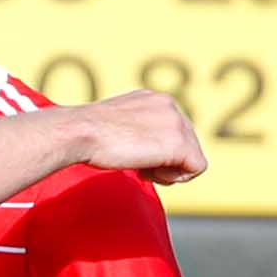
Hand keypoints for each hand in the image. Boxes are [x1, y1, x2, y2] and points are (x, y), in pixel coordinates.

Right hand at [69, 88, 208, 185]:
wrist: (80, 132)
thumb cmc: (87, 134)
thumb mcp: (117, 125)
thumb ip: (137, 131)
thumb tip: (144, 149)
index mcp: (155, 99)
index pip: (174, 131)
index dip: (158, 151)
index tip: (135, 156)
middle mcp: (170, 106)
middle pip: (187, 144)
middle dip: (166, 161)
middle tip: (139, 167)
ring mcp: (177, 123)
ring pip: (193, 156)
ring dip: (170, 170)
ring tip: (143, 170)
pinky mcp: (179, 143)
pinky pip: (197, 168)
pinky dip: (176, 177)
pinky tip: (152, 173)